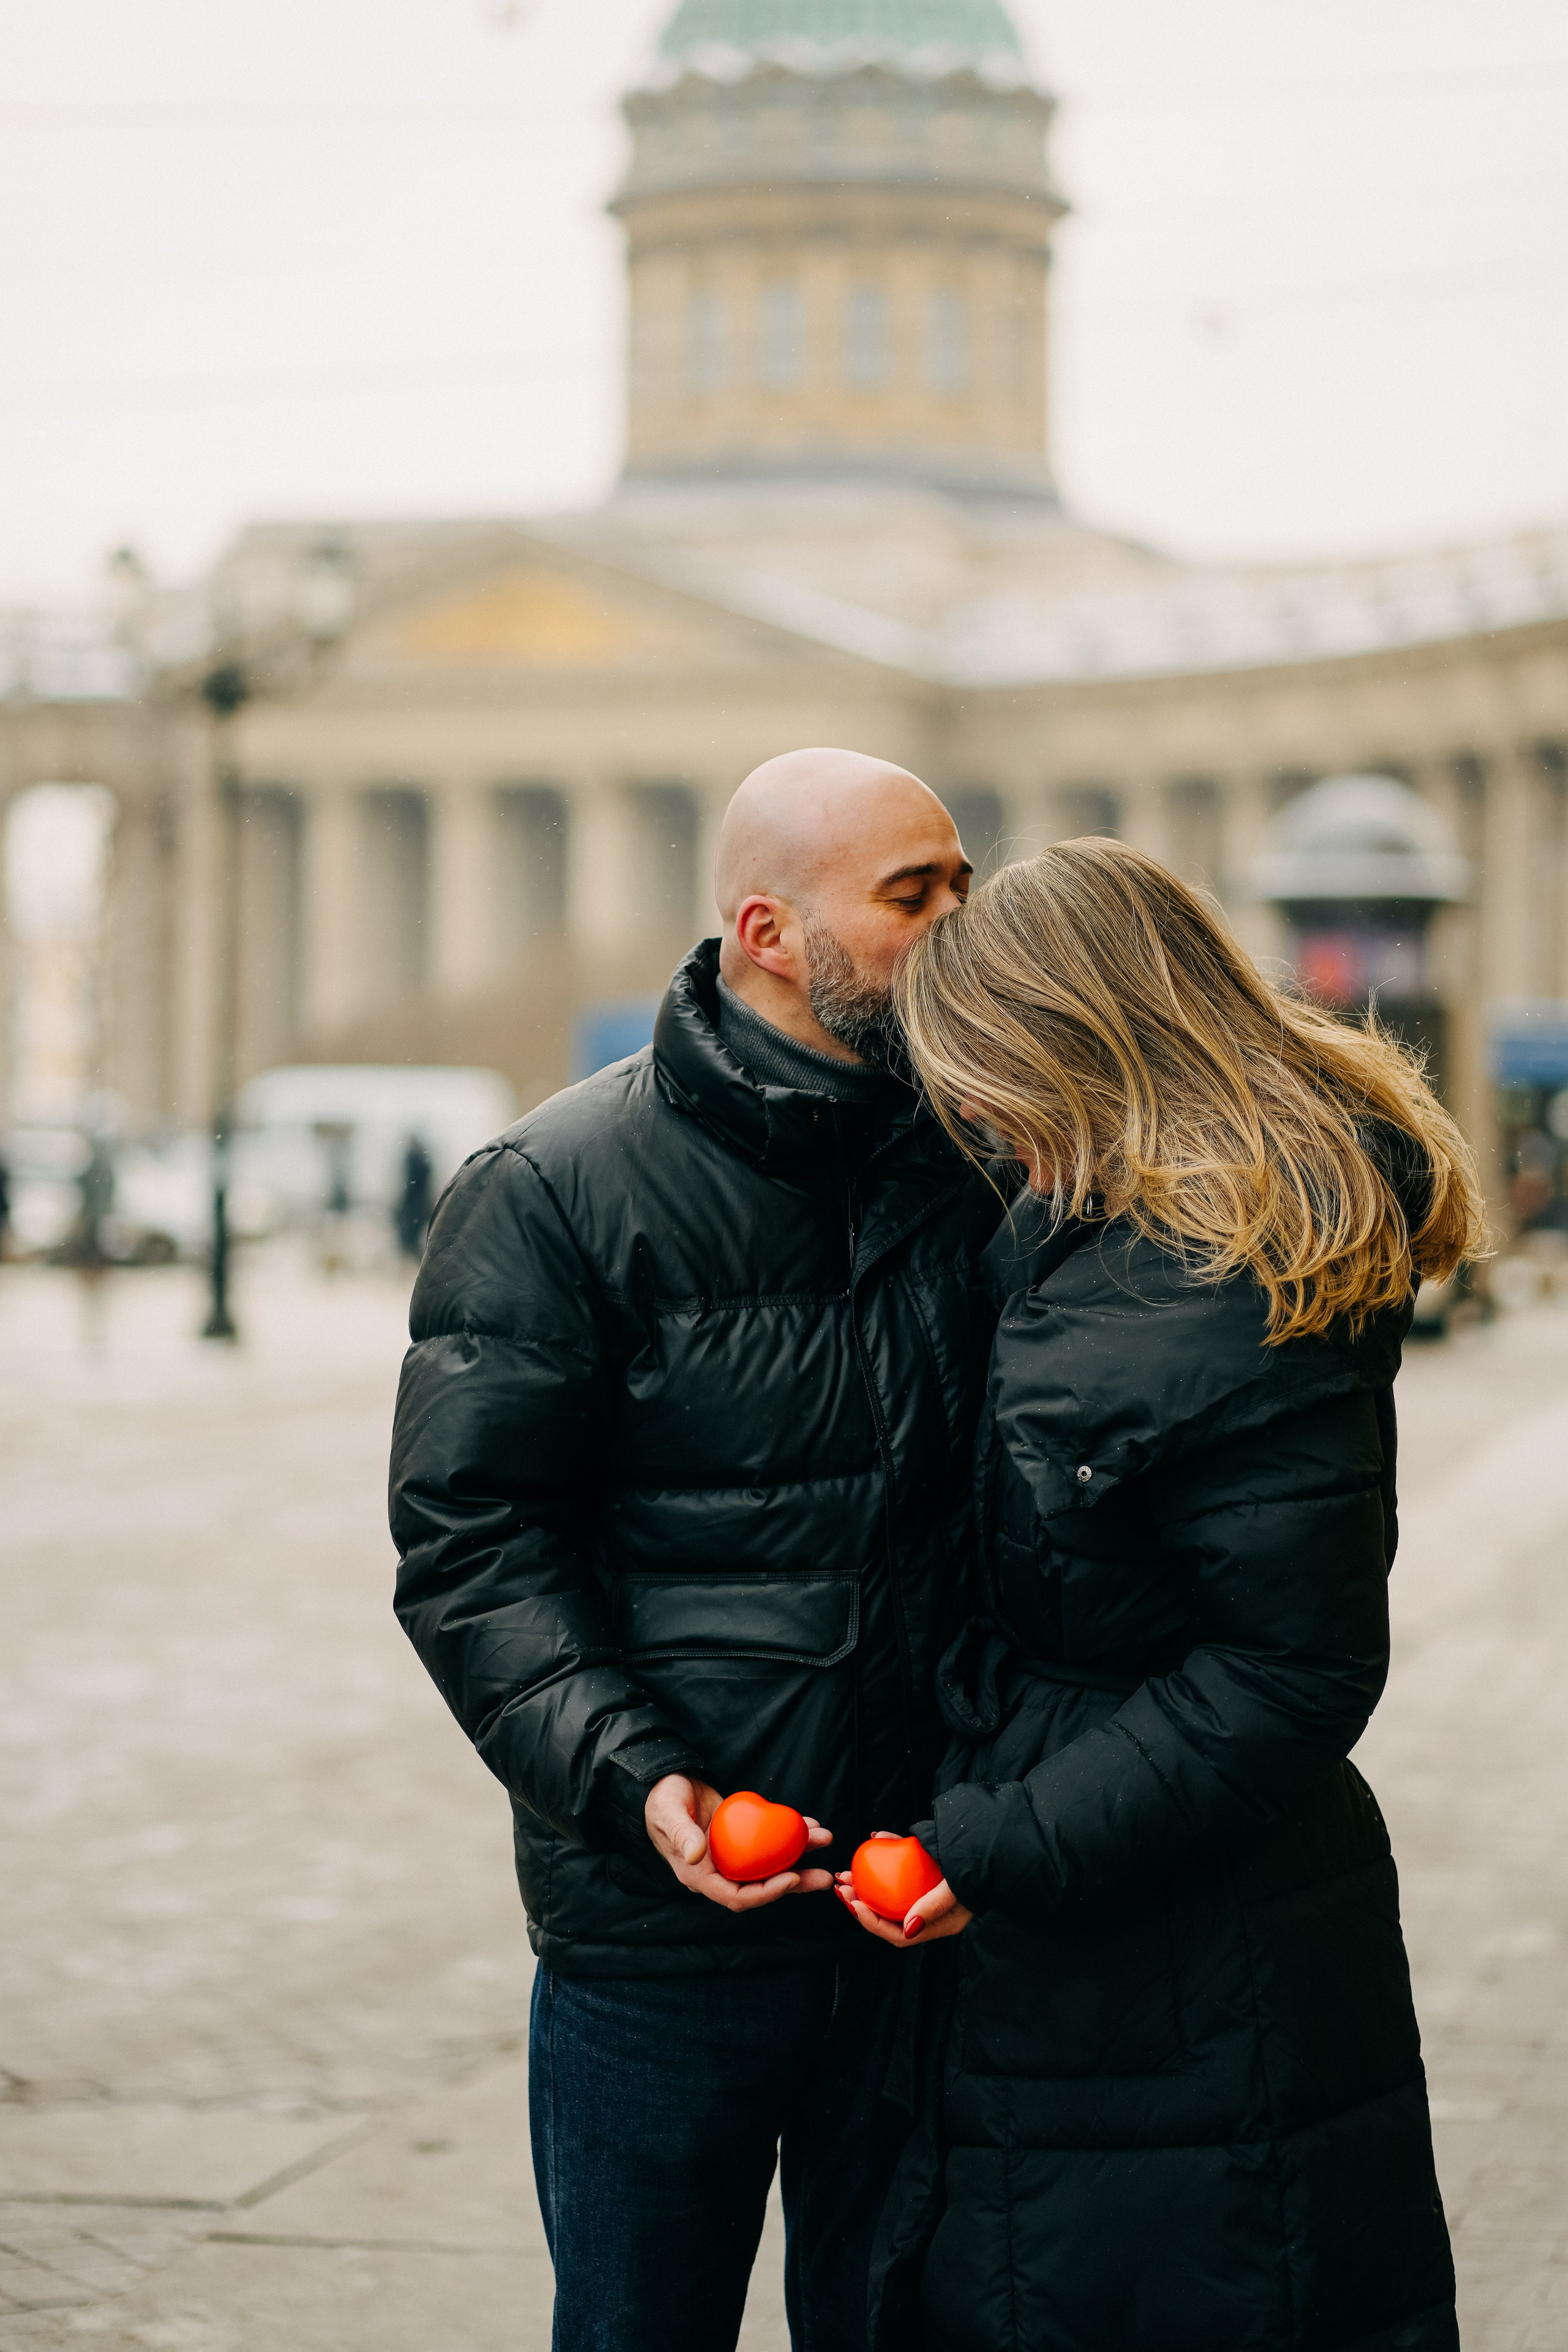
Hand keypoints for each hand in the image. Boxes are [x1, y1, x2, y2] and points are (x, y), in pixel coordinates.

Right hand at [644, 1776, 833, 1911]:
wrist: (667, 1781)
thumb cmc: (662, 1799)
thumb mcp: (667, 1813)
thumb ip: (681, 1833)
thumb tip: (695, 1855)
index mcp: (700, 1875)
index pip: (736, 1896)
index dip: (766, 1893)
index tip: (791, 1878)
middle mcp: (719, 1870)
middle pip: (761, 1886)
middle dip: (795, 1882)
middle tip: (825, 1877)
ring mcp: (732, 1855)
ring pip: (771, 1864)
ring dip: (799, 1855)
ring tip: (824, 1840)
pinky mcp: (742, 1838)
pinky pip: (769, 1843)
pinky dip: (790, 1835)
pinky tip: (808, 1825)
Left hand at [834, 1832, 971, 1948]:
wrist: (992, 1843)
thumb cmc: (977, 1869)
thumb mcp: (956, 1890)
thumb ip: (932, 1908)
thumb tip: (908, 1930)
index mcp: (936, 1925)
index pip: (898, 1935)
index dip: (873, 1923)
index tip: (854, 1905)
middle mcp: (927, 1911)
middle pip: (888, 1914)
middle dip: (861, 1903)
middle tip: (843, 1888)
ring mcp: (924, 1890)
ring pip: (890, 1891)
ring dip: (866, 1881)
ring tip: (847, 1872)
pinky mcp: (924, 1869)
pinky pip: (901, 1865)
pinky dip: (888, 1853)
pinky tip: (875, 1838)